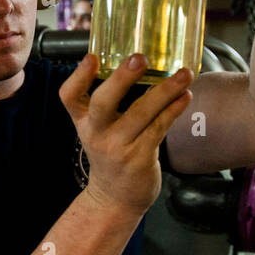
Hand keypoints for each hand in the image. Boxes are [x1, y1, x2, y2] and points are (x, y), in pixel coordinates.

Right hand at [59, 53, 192, 219]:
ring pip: (140, 114)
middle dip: (121, 79)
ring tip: (184, 74)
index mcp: (83, 122)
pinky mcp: (139, 158)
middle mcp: (96, 134)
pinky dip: (173, 110)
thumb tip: (139, 62)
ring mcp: (118, 147)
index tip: (91, 56)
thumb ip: (109, 101)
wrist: (115, 197)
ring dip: (164, 91)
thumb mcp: (98, 130)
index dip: (78, 76)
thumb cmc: (112, 154)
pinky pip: (159, 128)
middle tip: (139, 58)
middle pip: (102, 103)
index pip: (69, 96)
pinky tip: (185, 96)